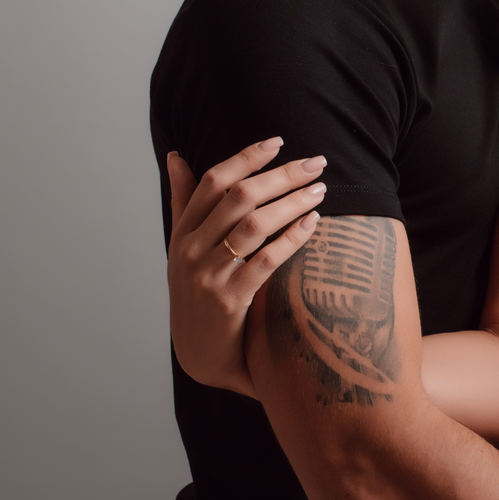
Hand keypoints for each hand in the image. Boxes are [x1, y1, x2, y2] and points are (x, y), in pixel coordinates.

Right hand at [166, 137, 326, 397]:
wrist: (199, 357)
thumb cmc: (198, 295)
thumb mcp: (183, 247)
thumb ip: (185, 202)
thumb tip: (178, 156)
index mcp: (183, 232)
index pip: (214, 181)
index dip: (246, 157)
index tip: (279, 142)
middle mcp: (191, 250)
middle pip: (239, 197)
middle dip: (281, 175)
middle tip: (316, 163)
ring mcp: (208, 275)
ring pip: (254, 225)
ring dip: (291, 202)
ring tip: (320, 191)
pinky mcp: (229, 301)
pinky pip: (266, 260)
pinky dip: (292, 237)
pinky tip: (313, 223)